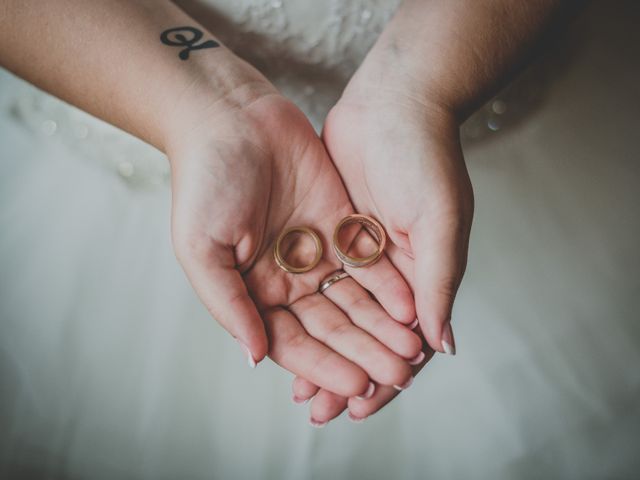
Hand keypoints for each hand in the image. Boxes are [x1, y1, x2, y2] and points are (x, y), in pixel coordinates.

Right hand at [166, 78, 423, 396]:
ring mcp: (317, 249)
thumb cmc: (204, 181)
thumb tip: (256, 357)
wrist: (230, 116)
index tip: (357, 386)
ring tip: (412, 348)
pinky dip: (389, 283)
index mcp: (254, 290)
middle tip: (398, 375)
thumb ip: (229, 304)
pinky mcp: (342, 221)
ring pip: (356, 298)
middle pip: (333, 326)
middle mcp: (288, 277)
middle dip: (364, 352)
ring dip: (383, 325)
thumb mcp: (202, 248)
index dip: (325, 366)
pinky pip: (369, 259)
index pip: (294, 341)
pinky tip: (411, 304)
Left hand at [290, 87, 473, 422]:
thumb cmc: (426, 159)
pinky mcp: (332, 230)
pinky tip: (284, 333)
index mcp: (422, 275)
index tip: (362, 405)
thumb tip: (441, 344)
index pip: (404, 340)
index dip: (385, 375)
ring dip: (322, 348)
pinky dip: (303, 308)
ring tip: (300, 385)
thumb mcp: (440, 221)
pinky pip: (316, 278)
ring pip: (337, 312)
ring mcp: (359, 252)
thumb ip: (438, 283)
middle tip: (321, 409)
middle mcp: (392, 271)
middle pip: (365, 333)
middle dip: (344, 371)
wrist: (394, 101)